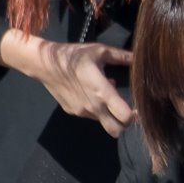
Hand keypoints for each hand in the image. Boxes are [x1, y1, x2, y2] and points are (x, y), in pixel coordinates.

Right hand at [6, 31, 132, 135]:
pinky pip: (90, 116)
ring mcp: (82, 112)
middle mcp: (93, 107)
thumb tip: (139, 57)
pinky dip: (95, 109)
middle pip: (116, 130)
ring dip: (108, 113)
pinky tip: (90, 93)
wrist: (44, 64)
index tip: (137, 107)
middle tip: (125, 110)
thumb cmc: (74, 56)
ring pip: (103, 122)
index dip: (134, 115)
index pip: (125, 117)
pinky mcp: (72, 112)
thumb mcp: (99, 51)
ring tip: (104, 94)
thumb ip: (121, 56)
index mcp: (102, 93)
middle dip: (123, 124)